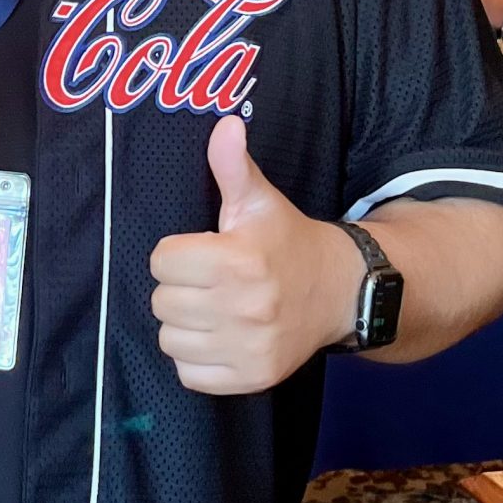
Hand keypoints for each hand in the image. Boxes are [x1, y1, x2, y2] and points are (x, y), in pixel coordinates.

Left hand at [149, 118, 362, 395]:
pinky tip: (219, 337)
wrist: (340, 292)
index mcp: (239, 259)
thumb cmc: (287, 241)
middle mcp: (244, 307)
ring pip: (170, 341)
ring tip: (213, 309)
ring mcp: (249, 347)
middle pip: (162, 302)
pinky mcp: (252, 378)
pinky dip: (197, 360)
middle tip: (208, 281)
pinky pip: (189, 375)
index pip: (162, 261)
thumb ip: (233, 166)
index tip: (202, 252)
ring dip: (184, 326)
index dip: (176, 253)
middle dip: (179, 288)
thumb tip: (226, 124)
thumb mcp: (260, 200)